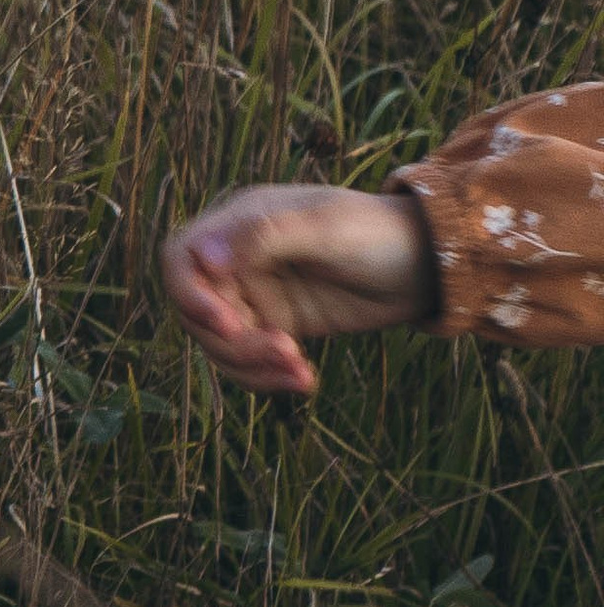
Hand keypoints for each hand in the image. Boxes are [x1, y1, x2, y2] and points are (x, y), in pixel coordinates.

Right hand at [160, 182, 434, 395]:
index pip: (181, 259)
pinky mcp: (278, 326)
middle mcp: (238, 261)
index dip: (189, 294)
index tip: (224, 323)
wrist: (426, 265)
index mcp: (238, 225)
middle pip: (199, 314)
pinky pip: (252, 362)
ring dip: (253, 366)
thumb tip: (202, 256)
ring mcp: (256, 297)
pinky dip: (270, 377)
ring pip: (222, 345)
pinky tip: (305, 382)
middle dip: (234, 342)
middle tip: (283, 352)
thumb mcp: (323, 227)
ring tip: (301, 374)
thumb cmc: (376, 232)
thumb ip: (262, 236)